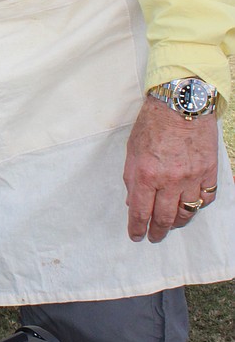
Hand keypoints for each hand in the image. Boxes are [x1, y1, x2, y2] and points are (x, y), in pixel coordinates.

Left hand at [123, 96, 218, 242]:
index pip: (140, 211)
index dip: (137, 228)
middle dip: (157, 231)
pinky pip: (206, 198)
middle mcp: (169, 180)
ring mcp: (192, 177)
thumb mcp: (132, 150)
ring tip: (171, 224)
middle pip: (164, 218)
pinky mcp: (208, 171)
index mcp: (146, 174)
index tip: (136, 236)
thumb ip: (132, 178)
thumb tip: (133, 202)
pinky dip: (198, 205)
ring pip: (186, 212)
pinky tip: (191, 205)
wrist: (181, 104)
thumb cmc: (152, 124)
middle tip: (153, 237)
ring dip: (177, 222)